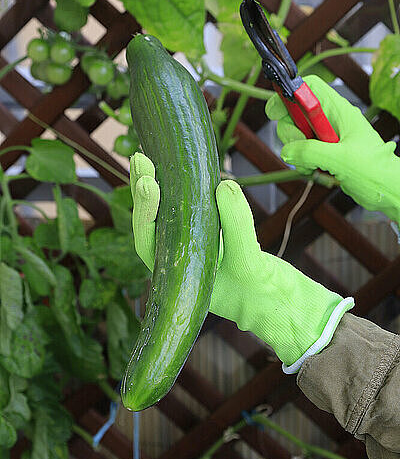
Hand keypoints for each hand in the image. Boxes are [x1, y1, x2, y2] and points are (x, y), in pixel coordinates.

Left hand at [130, 152, 353, 372]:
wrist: (276, 302)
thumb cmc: (261, 292)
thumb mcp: (250, 261)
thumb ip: (237, 227)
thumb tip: (225, 185)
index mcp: (175, 275)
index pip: (148, 242)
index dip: (145, 211)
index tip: (148, 183)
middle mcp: (176, 259)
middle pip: (150, 224)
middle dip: (143, 192)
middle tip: (140, 160)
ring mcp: (189, 246)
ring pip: (163, 216)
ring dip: (154, 186)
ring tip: (144, 157)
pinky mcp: (204, 234)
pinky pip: (183, 210)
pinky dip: (176, 188)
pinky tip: (172, 167)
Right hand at [265, 75, 399, 222]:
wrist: (385, 190)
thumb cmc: (375, 170)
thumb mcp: (341, 159)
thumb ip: (311, 152)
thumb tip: (287, 151)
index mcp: (338, 111)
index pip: (308, 88)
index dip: (289, 94)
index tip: (276, 112)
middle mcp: (330, 120)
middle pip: (295, 113)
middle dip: (290, 132)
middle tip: (299, 148)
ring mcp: (326, 136)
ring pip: (296, 134)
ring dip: (295, 151)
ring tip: (312, 166)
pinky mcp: (324, 151)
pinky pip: (301, 151)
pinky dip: (301, 162)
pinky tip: (313, 171)